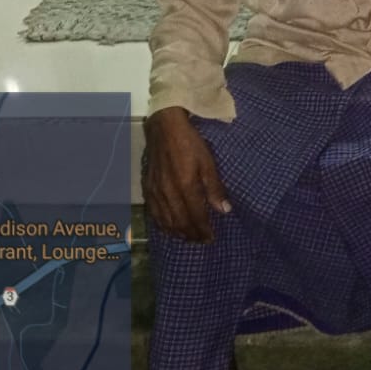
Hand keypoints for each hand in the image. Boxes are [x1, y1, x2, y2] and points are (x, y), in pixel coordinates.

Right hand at [143, 107, 231, 242]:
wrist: (164, 129)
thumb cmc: (190, 143)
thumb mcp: (208, 163)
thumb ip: (214, 188)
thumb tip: (224, 210)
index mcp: (185, 186)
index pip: (195, 217)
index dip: (203, 230)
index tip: (211, 238)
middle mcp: (168, 193)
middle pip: (180, 223)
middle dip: (191, 235)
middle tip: (201, 240)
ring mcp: (155, 192)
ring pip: (165, 222)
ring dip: (178, 233)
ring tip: (189, 237)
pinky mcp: (147, 189)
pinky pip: (154, 214)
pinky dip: (163, 225)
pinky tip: (169, 228)